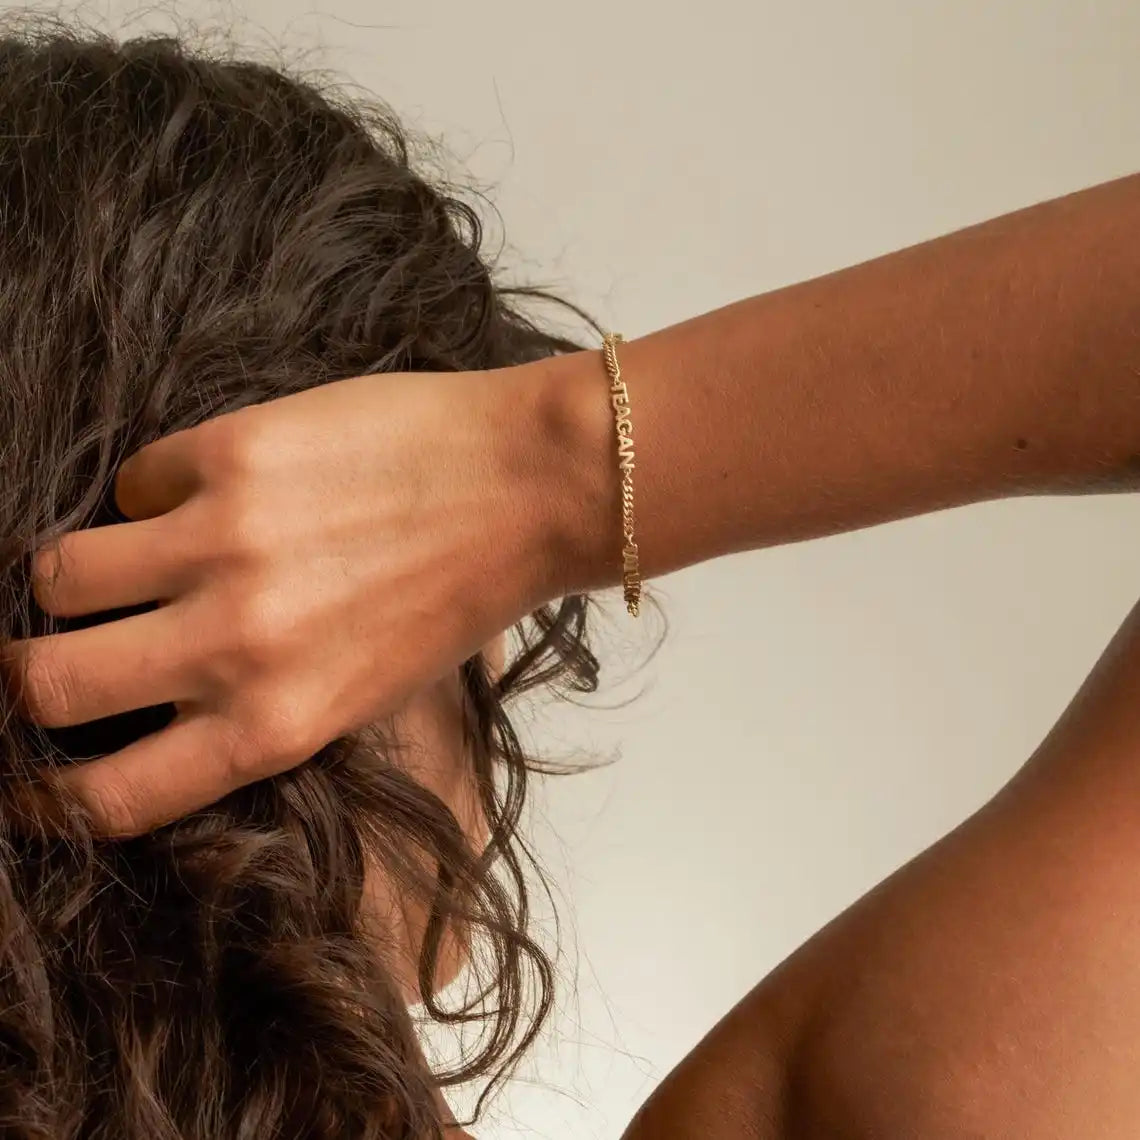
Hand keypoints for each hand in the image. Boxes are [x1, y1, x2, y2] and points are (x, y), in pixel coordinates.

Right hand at [2, 364, 563, 836]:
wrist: (527, 487)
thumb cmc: (455, 596)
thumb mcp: (365, 694)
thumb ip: (258, 713)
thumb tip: (153, 710)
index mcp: (279, 725)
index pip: (112, 796)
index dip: (45, 798)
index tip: (31, 774)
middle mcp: (237, 646)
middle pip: (42, 682)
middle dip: (25, 674)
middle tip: (46, 652)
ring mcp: (225, 545)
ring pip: (58, 572)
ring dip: (73, 573)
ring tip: (121, 561)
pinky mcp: (231, 454)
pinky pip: (135, 480)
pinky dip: (155, 491)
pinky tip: (210, 490)